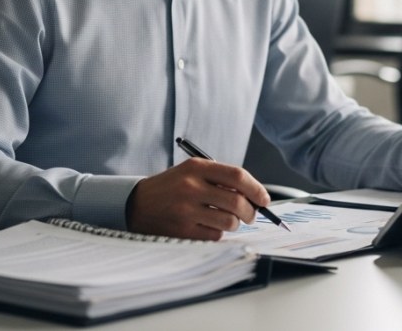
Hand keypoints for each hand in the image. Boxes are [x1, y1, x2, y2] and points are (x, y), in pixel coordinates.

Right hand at [125, 158, 271, 240]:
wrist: (137, 204)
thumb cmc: (172, 188)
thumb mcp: (192, 172)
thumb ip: (221, 179)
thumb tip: (254, 195)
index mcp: (197, 167)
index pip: (237, 176)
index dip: (256, 189)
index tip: (264, 199)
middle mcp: (191, 187)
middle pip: (237, 202)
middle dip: (251, 212)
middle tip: (251, 215)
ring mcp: (186, 210)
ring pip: (229, 221)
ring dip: (234, 223)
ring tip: (227, 219)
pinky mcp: (182, 230)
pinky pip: (215, 235)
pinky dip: (218, 232)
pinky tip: (207, 225)